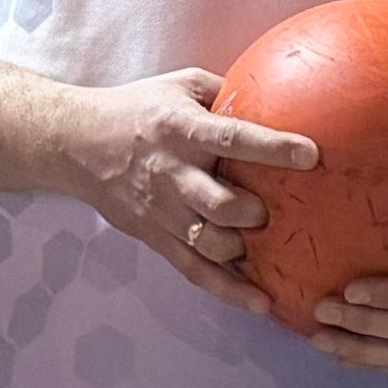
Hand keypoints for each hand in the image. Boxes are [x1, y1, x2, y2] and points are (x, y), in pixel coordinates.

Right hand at [65, 70, 317, 306]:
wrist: (77, 144)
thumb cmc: (138, 109)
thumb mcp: (181, 85)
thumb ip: (227, 92)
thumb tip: (281, 94)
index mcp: (182, 130)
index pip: (232, 138)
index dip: (272, 148)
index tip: (310, 154)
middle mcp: (172, 173)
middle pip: (221, 206)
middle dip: (256, 213)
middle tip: (272, 208)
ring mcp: (163, 211)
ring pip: (210, 244)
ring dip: (243, 249)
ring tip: (261, 243)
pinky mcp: (157, 237)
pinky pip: (195, 271)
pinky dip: (229, 290)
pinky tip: (261, 302)